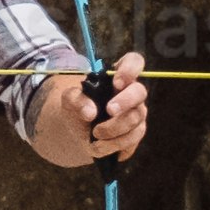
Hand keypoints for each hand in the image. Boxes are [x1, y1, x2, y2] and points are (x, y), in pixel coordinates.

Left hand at [38, 51, 149, 169]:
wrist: (77, 130)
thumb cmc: (78, 107)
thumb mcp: (69, 99)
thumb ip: (76, 99)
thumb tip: (90, 112)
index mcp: (117, 76)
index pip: (134, 62)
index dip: (131, 69)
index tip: (117, 82)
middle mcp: (132, 93)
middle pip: (140, 92)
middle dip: (125, 102)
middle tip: (108, 110)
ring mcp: (137, 114)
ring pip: (136, 120)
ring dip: (114, 130)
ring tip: (95, 135)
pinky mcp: (135, 134)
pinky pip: (132, 140)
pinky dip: (113, 146)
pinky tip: (99, 147)